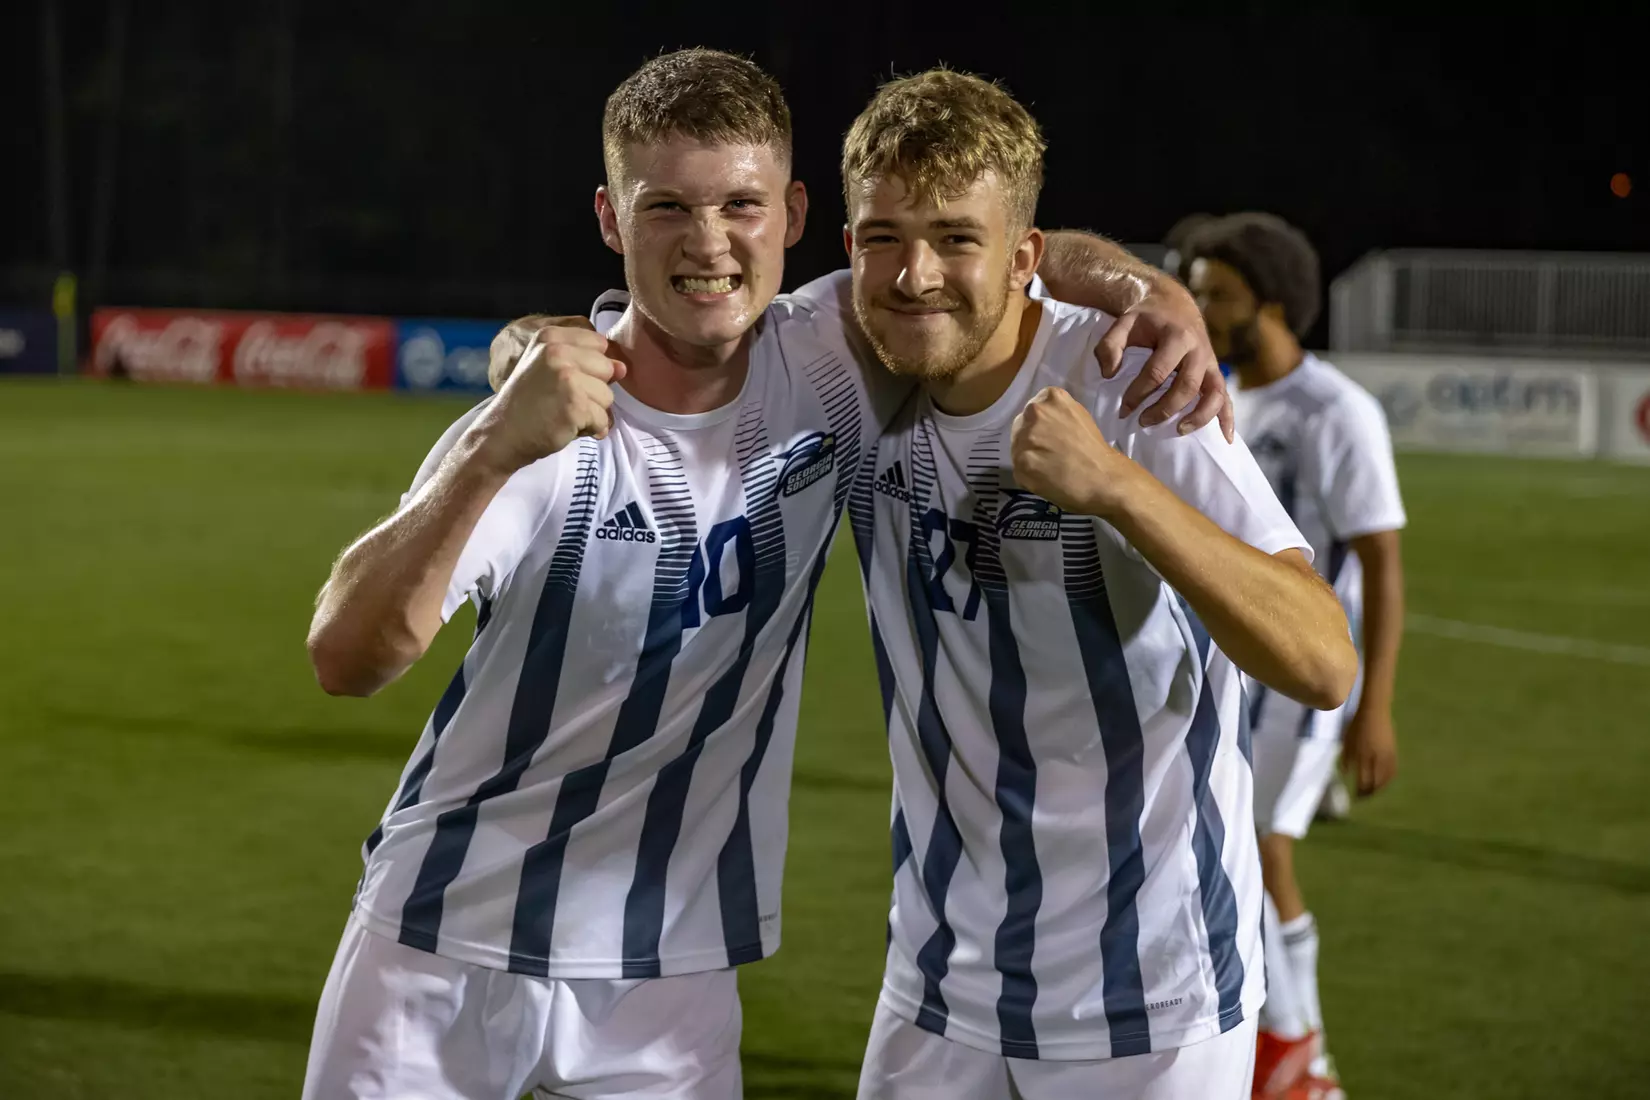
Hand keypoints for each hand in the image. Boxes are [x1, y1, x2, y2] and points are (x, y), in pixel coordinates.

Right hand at [470, 321, 626, 472]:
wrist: (501, 434)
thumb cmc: (528, 404)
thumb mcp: (548, 368)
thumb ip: (586, 362)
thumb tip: (623, 368)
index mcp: (551, 337)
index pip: (600, 344)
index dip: (591, 367)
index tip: (566, 380)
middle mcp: (557, 352)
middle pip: (607, 368)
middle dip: (593, 390)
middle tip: (563, 401)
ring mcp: (567, 378)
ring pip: (608, 396)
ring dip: (593, 412)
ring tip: (564, 414)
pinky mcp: (575, 405)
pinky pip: (603, 420)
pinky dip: (591, 430)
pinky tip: (567, 428)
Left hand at [1010, 387, 1136, 517]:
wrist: (1103, 478)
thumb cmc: (1096, 450)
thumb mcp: (1078, 415)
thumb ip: (1057, 415)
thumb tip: (1044, 425)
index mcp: (1050, 397)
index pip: (1035, 410)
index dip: (1042, 426)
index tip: (1051, 437)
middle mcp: (1033, 412)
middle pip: (1022, 426)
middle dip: (1032, 439)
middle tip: (1049, 454)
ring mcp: (1024, 438)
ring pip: (1018, 448)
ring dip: (1029, 458)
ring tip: (1050, 469)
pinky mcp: (1019, 463)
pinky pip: (1019, 470)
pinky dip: (1029, 477)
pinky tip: (1047, 479)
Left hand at [1095, 284, 1233, 441]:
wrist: (1173, 303)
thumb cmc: (1146, 317)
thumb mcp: (1123, 323)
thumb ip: (1110, 346)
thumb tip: (1108, 374)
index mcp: (1176, 336)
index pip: (1157, 372)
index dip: (1138, 393)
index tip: (1123, 409)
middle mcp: (1198, 350)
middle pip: (1187, 386)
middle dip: (1165, 408)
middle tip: (1143, 421)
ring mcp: (1210, 362)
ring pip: (1214, 393)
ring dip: (1199, 416)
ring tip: (1178, 431)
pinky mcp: (1215, 372)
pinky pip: (1226, 397)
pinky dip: (1228, 418)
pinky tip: (1225, 439)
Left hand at [1340, 705, 1397, 797]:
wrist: (1374, 711)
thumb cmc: (1356, 725)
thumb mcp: (1347, 741)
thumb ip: (1346, 759)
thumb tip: (1345, 775)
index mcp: (1363, 756)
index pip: (1363, 781)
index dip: (1359, 792)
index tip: (1354, 797)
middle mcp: (1377, 758)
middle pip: (1375, 783)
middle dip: (1369, 793)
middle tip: (1362, 798)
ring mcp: (1387, 756)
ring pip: (1386, 779)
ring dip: (1379, 788)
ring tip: (1371, 793)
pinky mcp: (1394, 752)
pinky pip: (1393, 771)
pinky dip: (1388, 779)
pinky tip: (1382, 783)